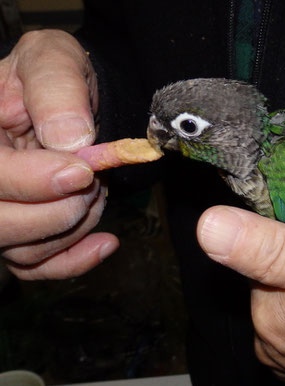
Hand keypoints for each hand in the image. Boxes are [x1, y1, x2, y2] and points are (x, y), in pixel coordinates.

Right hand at [0, 30, 117, 278]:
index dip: (28, 180)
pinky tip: (105, 243)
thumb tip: (69, 140)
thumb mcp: (54, 60)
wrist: (78, 102)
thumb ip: (56, 90)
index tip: (81, 171)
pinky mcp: (20, 233)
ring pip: (21, 249)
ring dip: (74, 226)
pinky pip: (37, 266)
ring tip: (98, 190)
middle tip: (93, 182)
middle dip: (56, 210)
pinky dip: (74, 260)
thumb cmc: (58, 77)